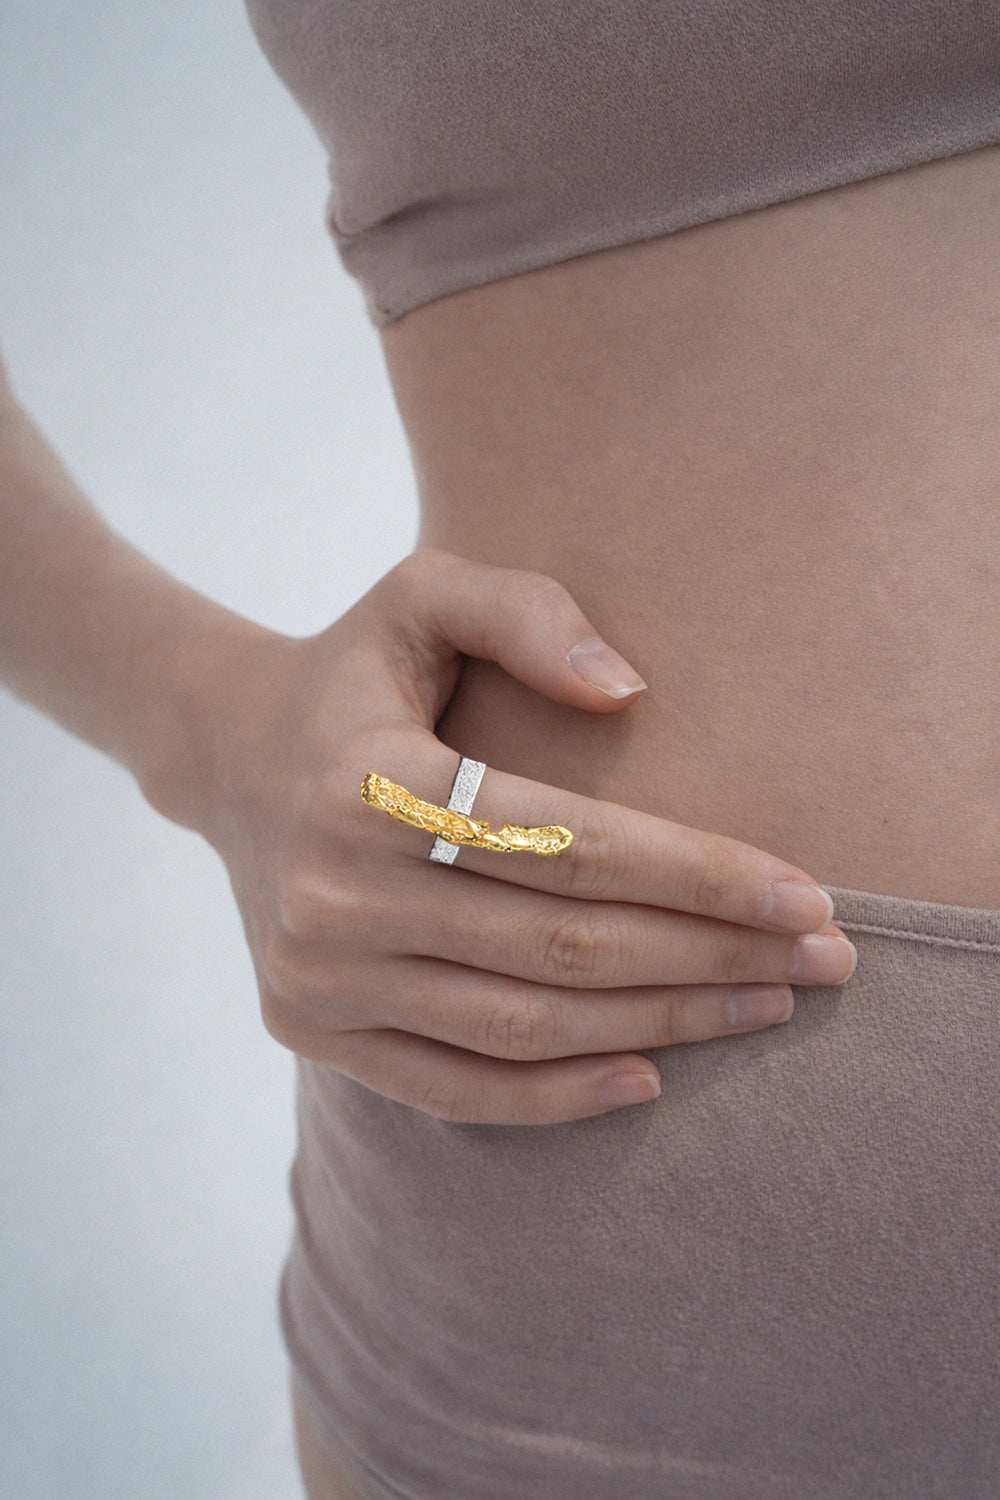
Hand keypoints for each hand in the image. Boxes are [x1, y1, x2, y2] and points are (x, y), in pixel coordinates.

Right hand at [176, 550, 853, 1125]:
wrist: (228, 756)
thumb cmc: (355, 674)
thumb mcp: (426, 594)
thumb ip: (528, 613)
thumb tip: (630, 693)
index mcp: (367, 782)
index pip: (573, 845)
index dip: (702, 875)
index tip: (807, 895)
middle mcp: (332, 892)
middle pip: (565, 946)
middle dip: (713, 956)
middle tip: (824, 962)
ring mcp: (315, 976)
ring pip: (526, 1025)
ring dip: (663, 1024)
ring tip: (766, 1007)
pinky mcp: (309, 1030)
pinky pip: (454, 1088)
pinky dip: (558, 1097)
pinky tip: (649, 1077)